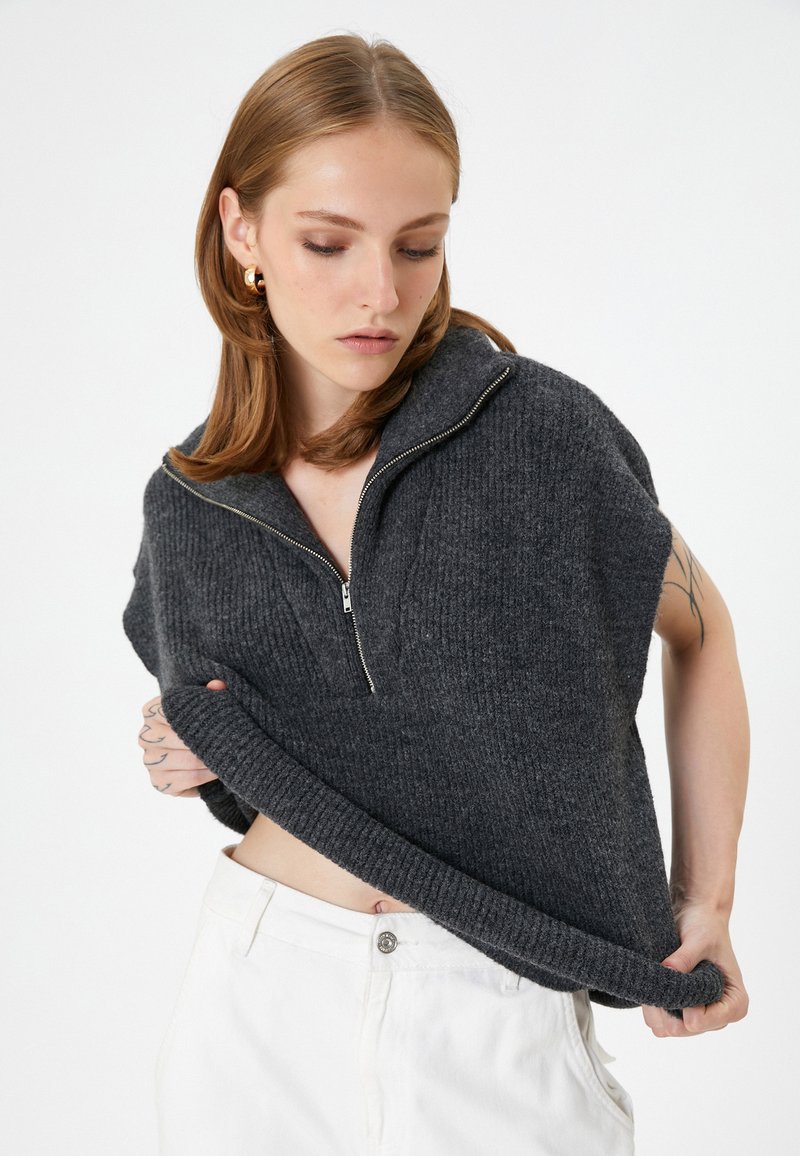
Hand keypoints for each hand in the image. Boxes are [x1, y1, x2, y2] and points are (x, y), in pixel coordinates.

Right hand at [138, 679, 226, 797]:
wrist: (194, 748)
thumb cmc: (199, 721)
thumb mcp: (204, 703)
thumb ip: (211, 692)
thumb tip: (218, 685)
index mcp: (151, 711)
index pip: (175, 712)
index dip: (202, 718)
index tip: (222, 722)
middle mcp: (145, 735)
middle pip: (181, 739)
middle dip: (209, 742)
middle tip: (230, 743)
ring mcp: (148, 761)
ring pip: (185, 761)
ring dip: (209, 761)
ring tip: (226, 757)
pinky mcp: (157, 782)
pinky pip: (184, 781)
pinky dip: (204, 777)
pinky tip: (216, 772)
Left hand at [641, 904, 748, 1036]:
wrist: (696, 915)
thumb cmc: (705, 926)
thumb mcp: (699, 939)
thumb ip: (685, 958)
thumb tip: (666, 972)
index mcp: (735, 1002)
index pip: (708, 1022)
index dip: (687, 1010)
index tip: (675, 985)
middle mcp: (718, 1014)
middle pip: (685, 1030)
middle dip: (666, 1009)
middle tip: (656, 978)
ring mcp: (699, 1013)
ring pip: (668, 1029)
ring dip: (655, 1007)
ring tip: (653, 979)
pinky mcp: (681, 1008)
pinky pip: (659, 1020)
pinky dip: (651, 1006)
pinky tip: (651, 983)